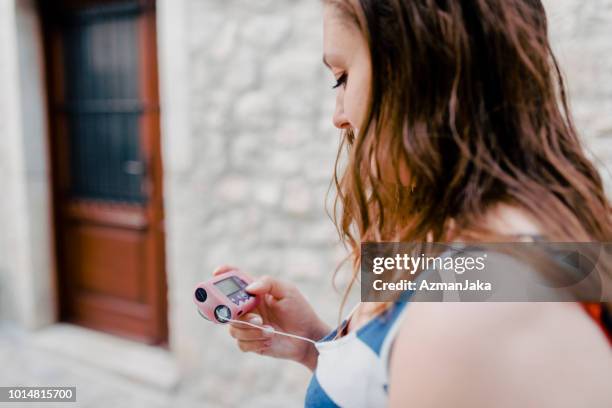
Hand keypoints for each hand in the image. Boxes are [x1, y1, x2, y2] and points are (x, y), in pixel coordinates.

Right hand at [213, 265, 329, 370]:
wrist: (307, 337)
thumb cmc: (299, 311)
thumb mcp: (287, 290)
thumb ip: (268, 283)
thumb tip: (248, 288)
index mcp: (255, 292)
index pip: (235, 280)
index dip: (223, 274)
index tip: (216, 272)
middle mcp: (248, 308)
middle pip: (225, 307)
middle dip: (231, 311)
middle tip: (251, 315)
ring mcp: (248, 325)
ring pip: (233, 328)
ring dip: (251, 330)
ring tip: (270, 329)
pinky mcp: (251, 342)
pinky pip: (241, 343)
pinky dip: (255, 342)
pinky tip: (269, 339)